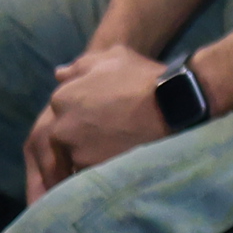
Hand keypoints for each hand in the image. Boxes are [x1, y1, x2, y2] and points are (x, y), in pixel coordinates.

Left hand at [21, 44, 171, 203]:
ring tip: (113, 155)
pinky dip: (99, 172)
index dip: (81, 115)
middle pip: (63, 140)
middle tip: (105, 141)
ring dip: (87, 158)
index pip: (60, 112)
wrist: (173, 104)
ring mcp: (75, 151)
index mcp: (62, 98)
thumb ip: (81, 66)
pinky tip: (116, 166)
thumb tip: (60, 74)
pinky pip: (88, 174)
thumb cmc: (142, 78)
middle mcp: (61, 127)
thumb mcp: (112, 58)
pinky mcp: (92, 170)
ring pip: (74, 159)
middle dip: (79, 141)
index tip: (98, 119)